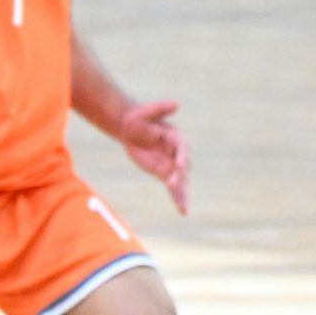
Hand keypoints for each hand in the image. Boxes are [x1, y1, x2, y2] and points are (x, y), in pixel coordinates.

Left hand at [114, 98, 191, 214]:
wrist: (131, 127)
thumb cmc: (140, 117)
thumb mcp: (147, 111)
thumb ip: (161, 108)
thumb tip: (176, 104)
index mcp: (176, 137)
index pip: (181, 149)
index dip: (181, 157)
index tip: (179, 165)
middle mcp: (177, 152)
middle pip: (182, 167)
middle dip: (180, 178)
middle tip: (174, 186)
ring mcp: (171, 164)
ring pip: (181, 181)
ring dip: (182, 194)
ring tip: (184, 209)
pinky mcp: (163, 172)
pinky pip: (173, 187)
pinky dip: (178, 197)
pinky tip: (183, 210)